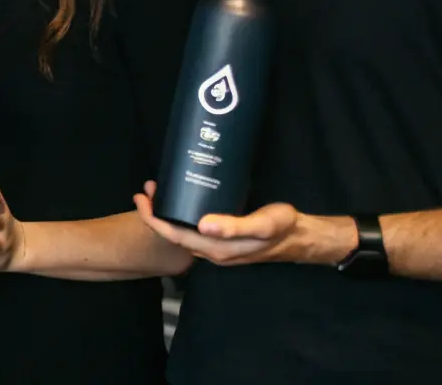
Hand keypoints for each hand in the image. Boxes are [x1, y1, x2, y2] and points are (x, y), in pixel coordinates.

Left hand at [133, 181, 353, 266]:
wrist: (300, 237)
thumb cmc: (282, 227)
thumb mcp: (261, 224)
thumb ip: (234, 226)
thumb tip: (202, 226)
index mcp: (216, 249)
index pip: (175, 235)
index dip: (154, 219)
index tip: (141, 199)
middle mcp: (212, 251)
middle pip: (174, 234)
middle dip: (155, 213)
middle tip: (146, 190)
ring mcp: (217, 247)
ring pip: (182, 232)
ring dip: (167, 214)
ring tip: (157, 192)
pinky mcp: (223, 240)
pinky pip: (193, 230)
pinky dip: (180, 216)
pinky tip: (181, 201)